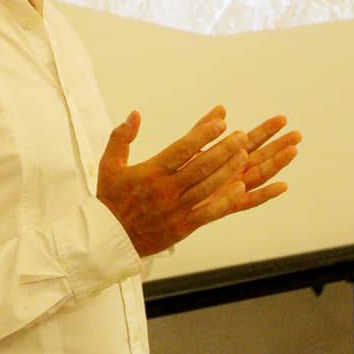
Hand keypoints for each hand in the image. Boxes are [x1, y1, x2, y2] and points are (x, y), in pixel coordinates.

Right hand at [96, 106, 299, 256]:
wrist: (108, 239)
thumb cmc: (111, 199)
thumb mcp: (109, 164)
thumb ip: (121, 137)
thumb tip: (134, 114)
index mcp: (151, 172)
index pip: (182, 149)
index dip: (203, 135)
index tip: (220, 122)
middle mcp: (166, 190)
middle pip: (201, 166)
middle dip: (223, 149)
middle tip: (241, 136)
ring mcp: (176, 209)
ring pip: (208, 187)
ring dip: (229, 170)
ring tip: (244, 154)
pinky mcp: (183, 226)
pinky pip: (209, 213)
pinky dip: (226, 200)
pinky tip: (241, 188)